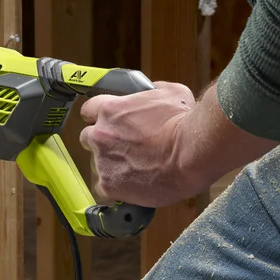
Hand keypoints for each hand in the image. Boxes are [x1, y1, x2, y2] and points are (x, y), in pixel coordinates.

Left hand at [79, 82, 201, 207]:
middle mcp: (100, 134)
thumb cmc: (184, 123)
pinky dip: (117, 188)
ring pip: (96, 164)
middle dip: (103, 142)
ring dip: (111, 166)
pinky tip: (133, 186)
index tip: (109, 123)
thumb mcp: (172, 93)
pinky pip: (104, 188)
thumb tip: (152, 91)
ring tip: (135, 169)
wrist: (191, 154)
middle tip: (124, 148)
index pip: (88, 110)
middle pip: (88, 137)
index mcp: (110, 109)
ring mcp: (102, 160)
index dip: (99, 117)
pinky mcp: (109, 184)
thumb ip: (153, 91)